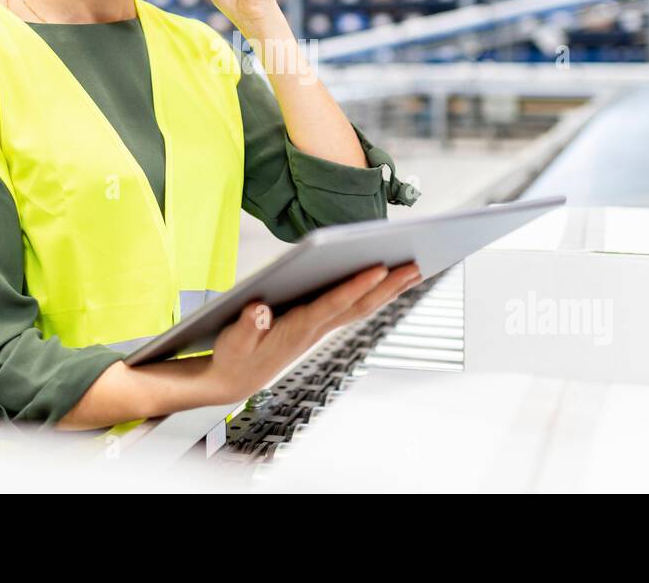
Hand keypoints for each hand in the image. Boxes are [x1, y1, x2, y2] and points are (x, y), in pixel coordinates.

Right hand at [202, 260, 422, 405]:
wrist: (234, 381)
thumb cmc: (233, 357)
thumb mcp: (233, 341)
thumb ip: (247, 326)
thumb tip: (259, 309)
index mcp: (297, 329)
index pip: (333, 304)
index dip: (356, 286)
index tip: (379, 268)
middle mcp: (315, 329)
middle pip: (359, 306)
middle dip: (388, 286)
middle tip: (416, 266)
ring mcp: (319, 329)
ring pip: (361, 308)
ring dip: (389, 291)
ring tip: (414, 272)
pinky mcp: (317, 327)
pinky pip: (352, 309)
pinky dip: (373, 295)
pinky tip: (387, 285)